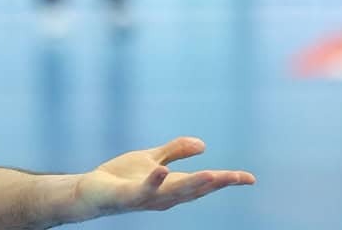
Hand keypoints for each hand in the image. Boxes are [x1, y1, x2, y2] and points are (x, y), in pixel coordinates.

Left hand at [72, 137, 254, 218]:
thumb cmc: (121, 178)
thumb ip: (175, 151)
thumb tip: (203, 145)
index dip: (226, 181)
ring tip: (213, 175)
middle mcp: (165, 197)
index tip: (250, 178)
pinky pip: (143, 189)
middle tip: (241, 178)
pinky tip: (162, 169)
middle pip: (195, 190)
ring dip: (193, 184)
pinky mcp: (129, 195)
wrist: (91, 191)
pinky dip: (153, 181)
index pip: (204, 184)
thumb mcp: (152, 158)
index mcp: (172, 187)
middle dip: (218, 183)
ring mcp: (148, 197)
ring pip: (174, 193)